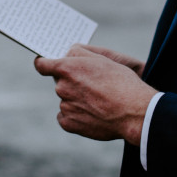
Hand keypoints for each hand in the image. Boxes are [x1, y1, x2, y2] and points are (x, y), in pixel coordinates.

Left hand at [34, 45, 155, 143]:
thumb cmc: (122, 83)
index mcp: (67, 68)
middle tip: (92, 87)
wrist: (134, 112)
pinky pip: (66, 117)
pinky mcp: (69, 124)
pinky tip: (92, 114)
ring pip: (66, 100)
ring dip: (77, 100)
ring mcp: (65, 106)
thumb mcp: (103, 59)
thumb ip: (80, 53)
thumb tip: (67, 53)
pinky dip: (76, 116)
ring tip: (99, 102)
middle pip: (60, 83)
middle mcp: (62, 87)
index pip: (42, 64)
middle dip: (72, 83)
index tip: (46, 65)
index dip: (44, 63)